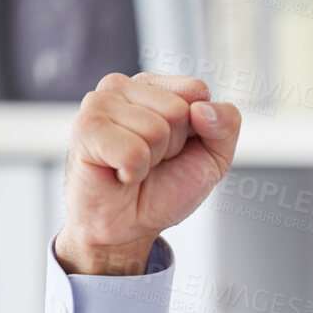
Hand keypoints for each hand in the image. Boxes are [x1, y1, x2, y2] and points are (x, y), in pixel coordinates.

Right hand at [57, 72, 242, 274]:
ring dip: (151, 160)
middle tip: (151, 162)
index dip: (197, 129)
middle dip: (173, 146)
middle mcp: (123, 87)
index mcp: (153, 86)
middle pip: (178, 110)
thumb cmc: (164, 188)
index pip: (197, 90)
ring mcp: (99, 103)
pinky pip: (133, 150)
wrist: (129, 226)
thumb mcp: (214, 157)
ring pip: (156, 129)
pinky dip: (133, 171)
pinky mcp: (85, 128)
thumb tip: (204, 109)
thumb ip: (227, 125)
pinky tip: (118, 173)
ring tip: (133, 167)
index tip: (175, 148)